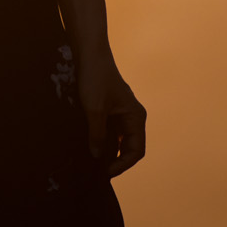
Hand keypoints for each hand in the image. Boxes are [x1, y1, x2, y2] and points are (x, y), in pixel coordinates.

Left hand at [77, 48, 145, 176]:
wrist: (89, 53)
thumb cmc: (95, 78)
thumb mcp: (94, 109)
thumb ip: (97, 134)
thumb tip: (96, 156)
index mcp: (136, 117)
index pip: (136, 150)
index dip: (123, 165)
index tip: (106, 172)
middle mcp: (132, 117)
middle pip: (129, 148)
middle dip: (115, 161)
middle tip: (98, 171)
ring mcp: (121, 113)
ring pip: (118, 140)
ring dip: (108, 151)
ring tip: (93, 162)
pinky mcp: (110, 109)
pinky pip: (110, 131)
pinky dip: (102, 140)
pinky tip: (89, 146)